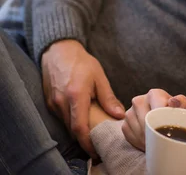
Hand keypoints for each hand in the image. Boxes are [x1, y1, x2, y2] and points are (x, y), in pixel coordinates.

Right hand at [41, 39, 124, 156]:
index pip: (79, 127)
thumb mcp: (99, 77)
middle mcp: (61, 102)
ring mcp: (53, 103)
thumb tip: (119, 115)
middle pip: (72, 129)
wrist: (59, 51)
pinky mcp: (50, 102)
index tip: (96, 150)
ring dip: (78, 130)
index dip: (87, 142)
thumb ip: (108, 97)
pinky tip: (83, 119)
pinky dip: (72, 121)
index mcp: (76, 96)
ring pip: (66, 124)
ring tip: (94, 133)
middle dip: (84, 139)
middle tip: (98, 144)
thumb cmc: (81, 62)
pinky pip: (61, 117)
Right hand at [122, 89, 185, 151]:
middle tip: (163, 139)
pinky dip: (140, 142)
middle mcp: (139, 100)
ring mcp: (130, 113)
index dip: (163, 119)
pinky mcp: (124, 125)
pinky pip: (130, 136)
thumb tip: (173, 101)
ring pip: (137, 129)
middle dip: (154, 131)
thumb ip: (181, 103)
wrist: (167, 124)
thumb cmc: (177, 116)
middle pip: (145, 119)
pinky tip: (149, 142)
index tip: (169, 128)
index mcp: (154, 94)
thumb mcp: (183, 109)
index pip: (156, 106)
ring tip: (158, 141)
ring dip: (147, 138)